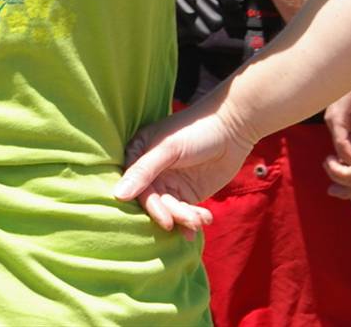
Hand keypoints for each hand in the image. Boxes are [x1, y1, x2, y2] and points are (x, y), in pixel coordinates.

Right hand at [113, 102, 252, 239]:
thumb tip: (117, 195)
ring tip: (200, 221)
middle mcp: (151, 171)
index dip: (150, 205)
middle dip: (172, 214)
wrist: (233, 128)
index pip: (138, 187)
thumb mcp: (168, 149)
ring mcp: (169, 183)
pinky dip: (193, 219)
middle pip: (154, 202)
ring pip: (170, 209)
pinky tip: (205, 220)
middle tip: (189, 222)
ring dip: (184, 219)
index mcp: (139, 155)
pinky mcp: (187, 193)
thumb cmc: (196, 130)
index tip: (165, 220)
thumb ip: (144, 172)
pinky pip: (184, 212)